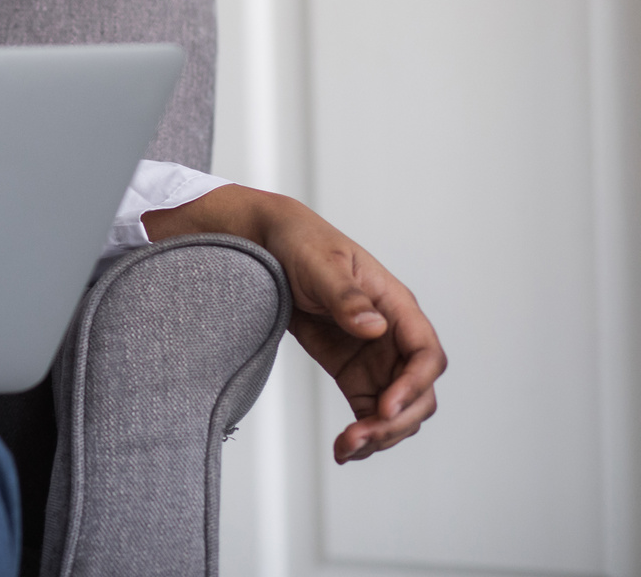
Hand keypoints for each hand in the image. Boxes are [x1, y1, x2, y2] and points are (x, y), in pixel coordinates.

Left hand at [145, 185, 445, 463]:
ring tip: (345, 448)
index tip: (385, 407)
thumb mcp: (320, 263)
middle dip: (396, 421)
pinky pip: (370, 412)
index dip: (413, 385)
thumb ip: (345, 296)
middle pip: (419, 392)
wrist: (266, 245)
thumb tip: (374, 327)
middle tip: (359, 438)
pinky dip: (363, 434)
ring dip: (380, 435)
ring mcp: (375, 358)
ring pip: (398, 411)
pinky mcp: (353, 373)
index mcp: (395, 305)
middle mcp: (393, 336)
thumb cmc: (300, 243)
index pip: (425, 353)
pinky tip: (344, 450)